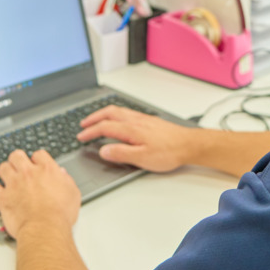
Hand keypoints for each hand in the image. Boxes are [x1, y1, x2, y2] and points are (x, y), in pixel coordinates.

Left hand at [0, 149, 80, 239]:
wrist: (45, 228)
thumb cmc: (60, 214)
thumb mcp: (73, 193)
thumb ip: (66, 180)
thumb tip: (62, 174)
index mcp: (47, 170)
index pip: (39, 154)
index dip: (37, 158)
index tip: (37, 163)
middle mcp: (29, 173)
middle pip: (17, 156)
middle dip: (18, 158)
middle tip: (19, 163)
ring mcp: (14, 184)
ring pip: (3, 168)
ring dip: (5, 169)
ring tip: (6, 172)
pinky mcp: (3, 197)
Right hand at [77, 105, 196, 172]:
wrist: (189, 144)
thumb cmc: (169, 152)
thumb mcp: (143, 158)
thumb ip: (121, 154)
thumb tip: (103, 150)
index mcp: (131, 129)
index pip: (105, 127)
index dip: (90, 132)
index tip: (81, 137)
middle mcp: (136, 120)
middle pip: (109, 113)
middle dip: (94, 118)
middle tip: (83, 124)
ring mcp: (143, 119)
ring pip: (118, 111)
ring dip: (104, 114)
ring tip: (96, 120)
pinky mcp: (149, 121)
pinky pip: (127, 112)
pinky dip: (115, 114)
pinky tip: (118, 120)